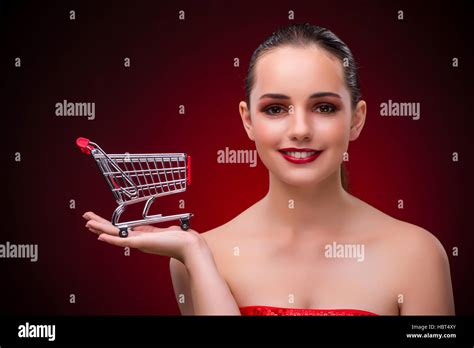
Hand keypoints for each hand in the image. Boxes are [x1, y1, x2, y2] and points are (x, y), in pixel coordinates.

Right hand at [83, 211, 204, 263]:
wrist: (189, 246)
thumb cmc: (181, 239)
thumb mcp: (163, 230)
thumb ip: (152, 230)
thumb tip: (143, 228)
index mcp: (142, 237)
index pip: (121, 231)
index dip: (109, 227)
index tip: (99, 224)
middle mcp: (138, 240)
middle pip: (114, 232)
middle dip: (100, 225)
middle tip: (87, 219)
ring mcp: (139, 242)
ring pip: (115, 235)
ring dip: (100, 228)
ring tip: (88, 223)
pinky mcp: (142, 243)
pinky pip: (123, 240)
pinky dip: (111, 238)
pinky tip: (100, 236)